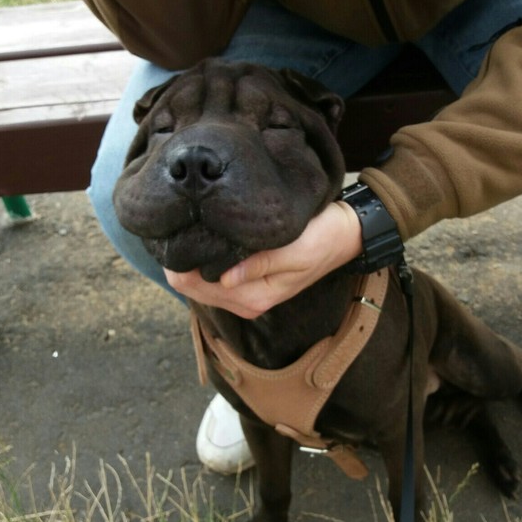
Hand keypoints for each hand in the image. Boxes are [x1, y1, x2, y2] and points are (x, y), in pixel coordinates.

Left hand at [164, 201, 362, 318]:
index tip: (177, 225)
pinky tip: (203, 234)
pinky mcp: (245, 282)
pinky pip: (208, 273)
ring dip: (190, 256)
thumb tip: (224, 277)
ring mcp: (242, 294)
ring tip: (191, 223)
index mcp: (252, 297)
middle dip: (180, 256)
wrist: (344, 235)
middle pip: (187, 283)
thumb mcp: (294, 249)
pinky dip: (201, 257)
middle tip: (180, 220)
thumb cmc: (322, 237)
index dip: (178, 257)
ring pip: (194, 279)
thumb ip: (259, 264)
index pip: (191, 283)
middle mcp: (243, 301)